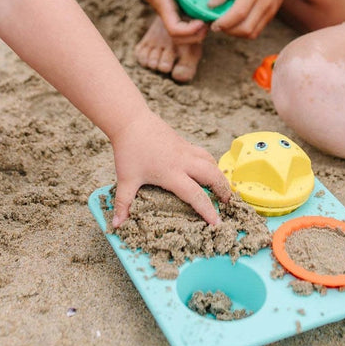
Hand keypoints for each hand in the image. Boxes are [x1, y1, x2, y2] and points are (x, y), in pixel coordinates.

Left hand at [109, 110, 231, 227]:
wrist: (130, 120)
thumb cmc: (129, 150)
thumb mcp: (126, 179)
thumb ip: (123, 203)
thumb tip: (116, 225)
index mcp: (172, 173)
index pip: (196, 195)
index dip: (208, 210)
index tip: (217, 222)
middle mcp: (184, 162)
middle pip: (213, 176)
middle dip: (223, 189)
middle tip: (227, 202)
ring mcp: (186, 150)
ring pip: (211, 162)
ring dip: (219, 175)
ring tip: (221, 186)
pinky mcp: (184, 142)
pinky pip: (203, 154)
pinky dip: (210, 163)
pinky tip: (207, 169)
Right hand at [118, 0, 207, 44]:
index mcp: (163, 7)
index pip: (175, 30)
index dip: (189, 31)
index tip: (201, 21)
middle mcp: (166, 12)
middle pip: (178, 38)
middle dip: (194, 37)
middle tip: (208, 25)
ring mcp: (168, 10)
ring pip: (180, 33)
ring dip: (194, 33)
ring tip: (208, 20)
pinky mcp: (170, 5)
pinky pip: (182, 21)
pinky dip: (193, 23)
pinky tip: (203, 11)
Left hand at [207, 0, 292, 38]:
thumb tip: (210, 6)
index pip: (238, 14)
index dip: (224, 23)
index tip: (213, 24)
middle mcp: (264, 4)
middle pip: (245, 29)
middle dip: (228, 31)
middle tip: (217, 26)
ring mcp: (270, 12)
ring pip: (251, 34)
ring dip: (236, 34)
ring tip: (226, 25)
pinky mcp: (271, 16)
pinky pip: (257, 30)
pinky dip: (244, 31)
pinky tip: (237, 23)